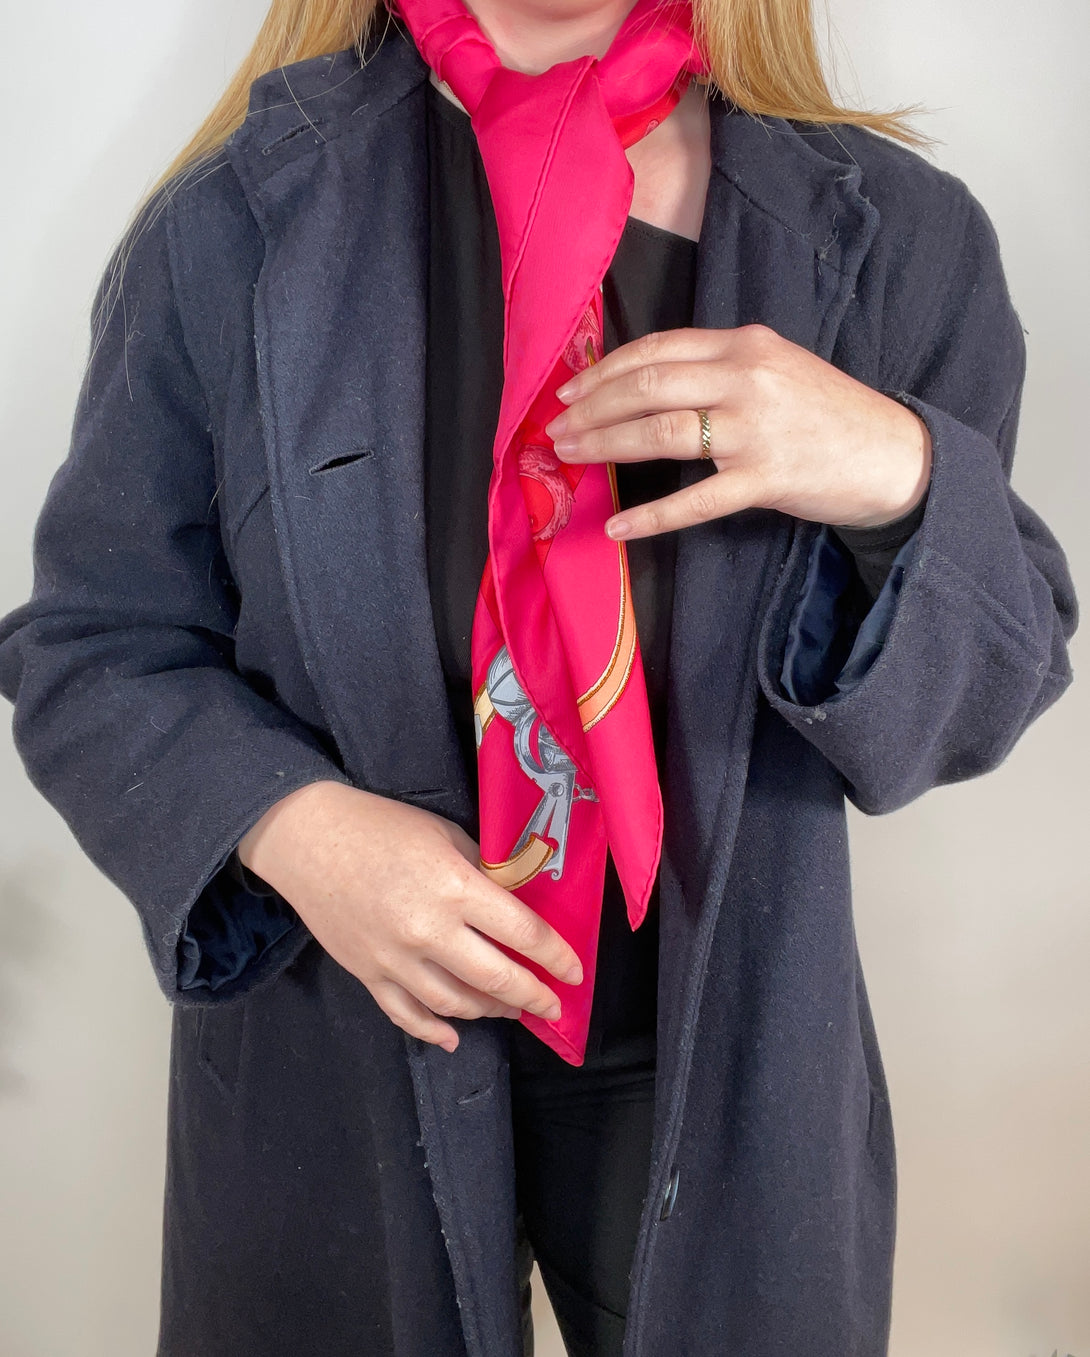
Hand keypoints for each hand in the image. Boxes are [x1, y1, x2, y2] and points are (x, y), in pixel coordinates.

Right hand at [237, 780, 583, 1051]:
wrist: (306, 838)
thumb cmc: (381, 826)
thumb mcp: (445, 835)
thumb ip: (481, 873)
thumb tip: (514, 903)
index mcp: (455, 888)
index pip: (522, 933)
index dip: (555, 956)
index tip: (574, 971)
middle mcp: (429, 931)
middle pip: (495, 979)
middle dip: (533, 996)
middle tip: (553, 1006)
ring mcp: (395, 959)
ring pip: (455, 1004)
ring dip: (490, 1011)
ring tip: (510, 1009)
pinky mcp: (367, 974)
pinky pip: (407, 1014)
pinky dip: (434, 1030)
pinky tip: (454, 1037)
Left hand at [543, 323, 931, 538]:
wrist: (893, 455)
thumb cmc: (828, 414)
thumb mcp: (776, 368)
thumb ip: (718, 369)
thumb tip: (646, 386)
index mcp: (744, 345)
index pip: (656, 350)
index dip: (604, 370)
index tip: (569, 390)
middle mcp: (746, 378)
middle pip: (647, 386)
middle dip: (591, 408)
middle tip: (556, 429)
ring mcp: (754, 430)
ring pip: (660, 432)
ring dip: (606, 445)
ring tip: (570, 458)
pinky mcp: (765, 479)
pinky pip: (695, 501)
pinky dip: (650, 516)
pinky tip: (617, 525)